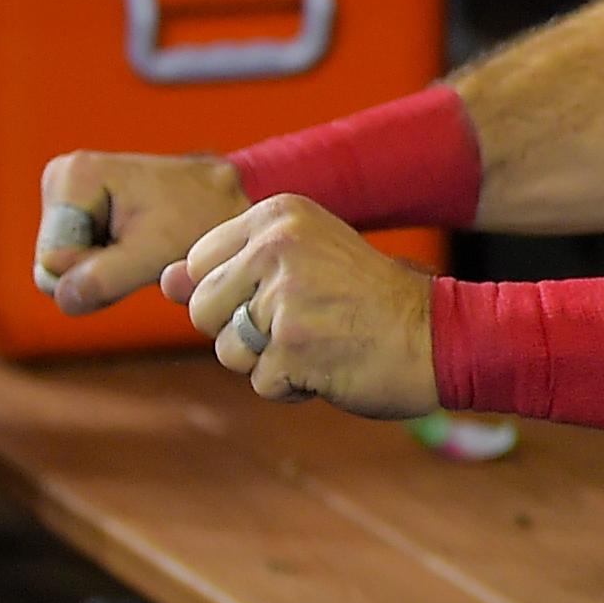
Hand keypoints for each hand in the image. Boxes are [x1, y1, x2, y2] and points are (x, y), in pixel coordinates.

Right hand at [35, 150, 251, 312]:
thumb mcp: (153, 256)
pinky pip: (79, 261)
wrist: (226, 199)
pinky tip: (141, 245)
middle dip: (99, 274)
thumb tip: (61, 294)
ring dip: (108, 272)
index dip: (95, 275)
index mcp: (72, 176)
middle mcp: (61, 177)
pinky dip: (112, 264)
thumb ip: (102, 279)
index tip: (142, 252)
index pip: (52, 262)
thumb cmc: (199, 219)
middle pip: (54, 264)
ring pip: (66, 267)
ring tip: (148, 247)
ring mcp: (68, 193)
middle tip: (147, 254)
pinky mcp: (79, 208)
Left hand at [171, 195, 437, 416]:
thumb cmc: (367, 301)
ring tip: (319, 343)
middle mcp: (276, 246)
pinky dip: (294, 387)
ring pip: (226, 351)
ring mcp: (284, 297)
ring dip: (268, 363)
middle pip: (202, 310)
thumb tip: (163, 281)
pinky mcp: (294, 347)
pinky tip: (332, 365)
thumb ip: (229, 270)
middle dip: (241, 332)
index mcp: (277, 215)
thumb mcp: (299, 265)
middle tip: (303, 324)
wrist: (440, 334)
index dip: (232, 295)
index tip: (286, 294)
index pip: (198, 263)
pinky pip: (262, 384)